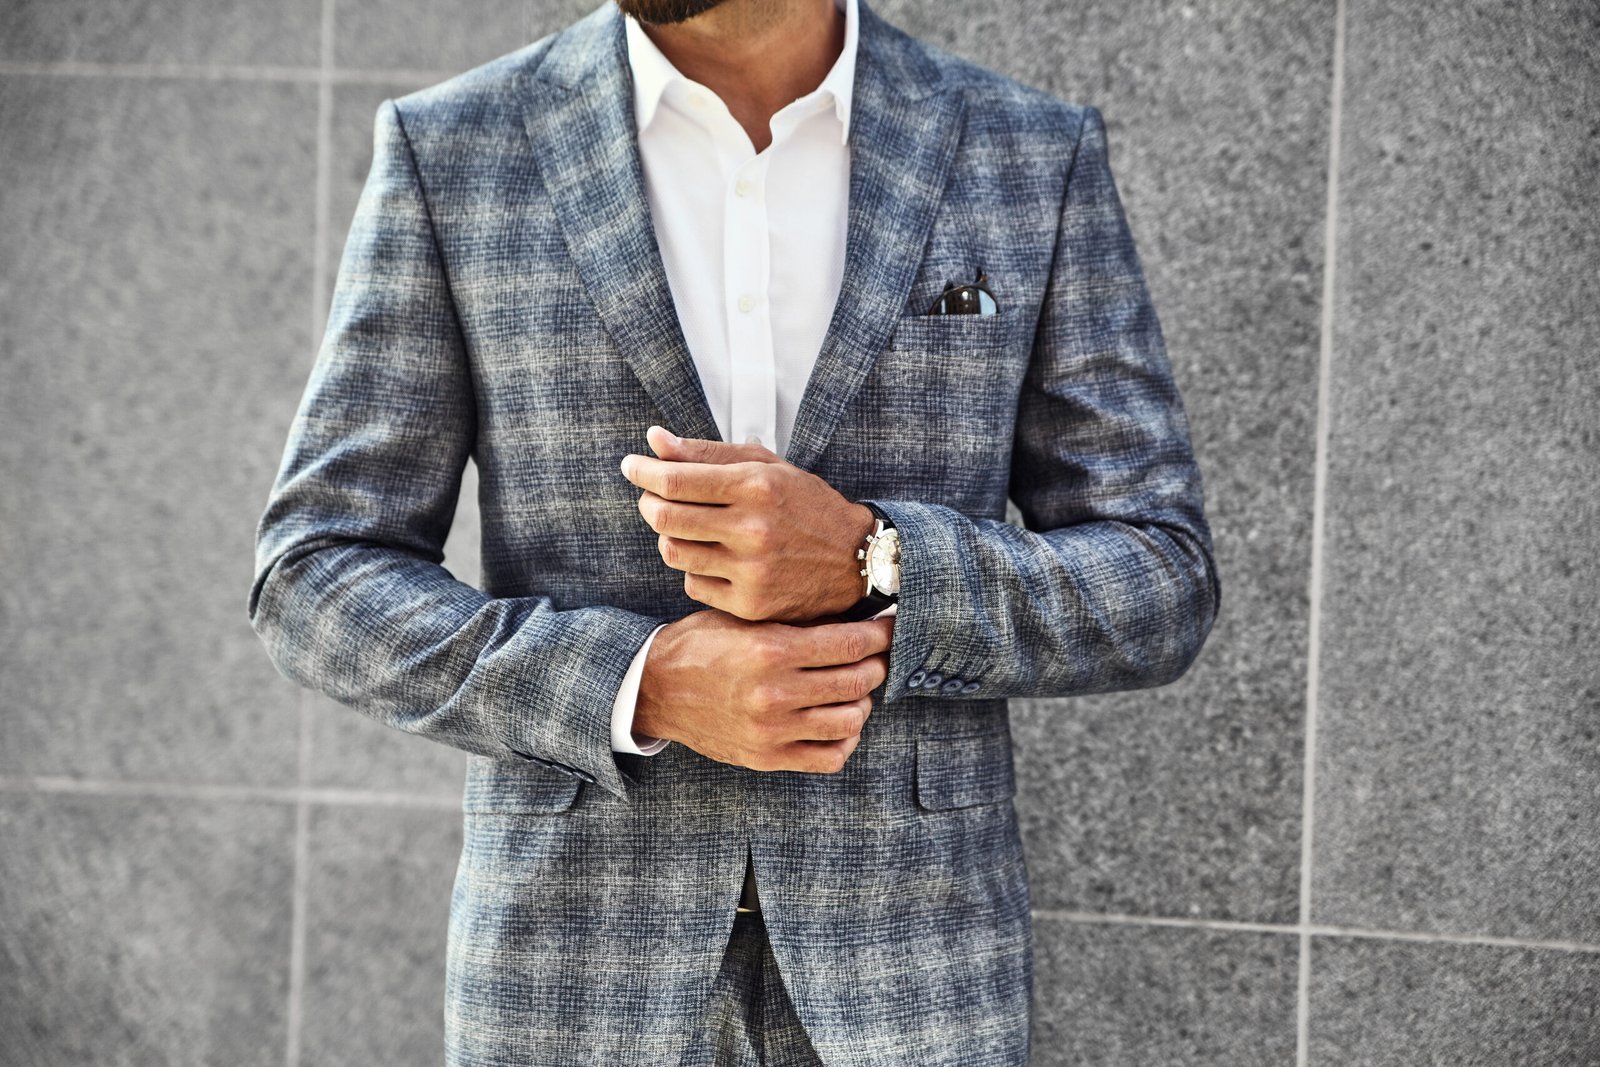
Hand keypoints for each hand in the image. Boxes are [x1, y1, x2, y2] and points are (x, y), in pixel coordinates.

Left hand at [620, 426, 875, 622]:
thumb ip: (708, 453)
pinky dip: (695, 569)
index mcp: (756, 486)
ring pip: (673, 552)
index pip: (675, 481)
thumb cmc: (806, 506)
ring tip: (687, 528)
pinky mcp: (750, 604)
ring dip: (669, 537)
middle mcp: (752, 529)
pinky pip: (693, 584)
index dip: (643, 472)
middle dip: (649, 503)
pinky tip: (714, 559)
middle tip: (652, 497)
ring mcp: (751, 571)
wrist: (857, 561)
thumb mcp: (767, 466)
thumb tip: (654, 440)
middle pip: (665, 518)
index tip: (631, 465)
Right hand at [632, 609, 893, 772]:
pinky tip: (839, 721)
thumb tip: (852, 617)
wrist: (654, 688)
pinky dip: (844, 740)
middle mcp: (775, 693)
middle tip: (876, 655)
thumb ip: (794, 621)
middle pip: (857, 681)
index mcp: (770, 650)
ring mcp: (772, 730)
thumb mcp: (744, 618)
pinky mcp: (766, 757)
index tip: (889, 627)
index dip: (879, 635)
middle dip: (876, 665)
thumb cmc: (701, 644)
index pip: (850, 644)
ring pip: (851, 720)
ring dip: (862, 702)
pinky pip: (829, 757)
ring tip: (856, 689)